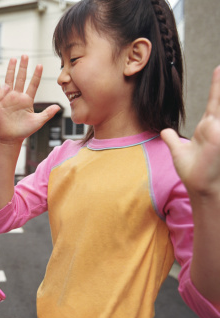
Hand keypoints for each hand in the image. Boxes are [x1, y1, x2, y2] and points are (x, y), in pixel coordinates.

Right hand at [0, 55, 60, 144]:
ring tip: (13, 59)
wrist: (11, 138)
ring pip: (10, 80)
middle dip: (23, 67)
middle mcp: (18, 96)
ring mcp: (8, 98)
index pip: (33, 84)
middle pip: (21, 78)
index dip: (37, 75)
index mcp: (27, 100)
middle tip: (25, 55)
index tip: (40, 65)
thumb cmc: (24, 131)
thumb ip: (47, 114)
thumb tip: (59, 107)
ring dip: (11, 70)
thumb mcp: (38, 121)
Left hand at [162, 66, 219, 198]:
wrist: (199, 187)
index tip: (218, 68)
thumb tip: (165, 131)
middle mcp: (217, 126)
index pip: (215, 100)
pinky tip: (217, 114)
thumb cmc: (192, 172)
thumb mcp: (178, 151)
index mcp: (208, 127)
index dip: (217, 85)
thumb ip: (172, 139)